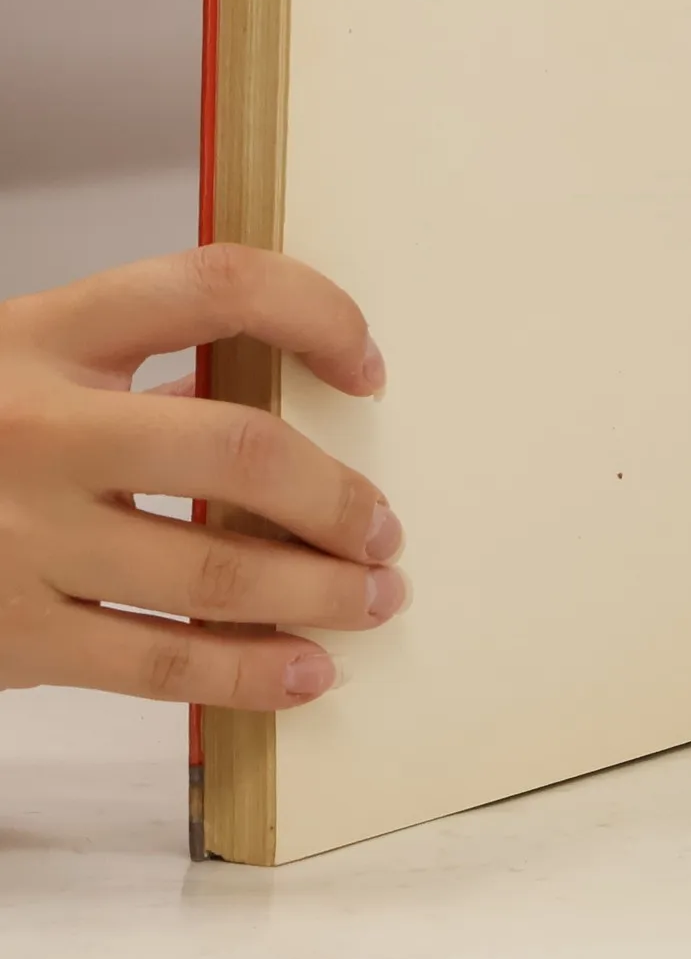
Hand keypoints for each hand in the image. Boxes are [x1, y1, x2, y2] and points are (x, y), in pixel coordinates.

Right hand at [0, 246, 404, 709]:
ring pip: (212, 569)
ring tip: (375, 600)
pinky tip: (304, 673)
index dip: (318, 314)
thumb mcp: (26, 362)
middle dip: (337, 497)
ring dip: (319, 592)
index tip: (369, 367)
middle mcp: (37, 427)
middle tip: (385, 529)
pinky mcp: (6, 633)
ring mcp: (18, 536)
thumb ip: (137, 366)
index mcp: (47, 333)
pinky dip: (247, 673)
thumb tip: (298, 394)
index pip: (218, 284)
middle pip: (238, 449)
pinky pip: (156, 661)